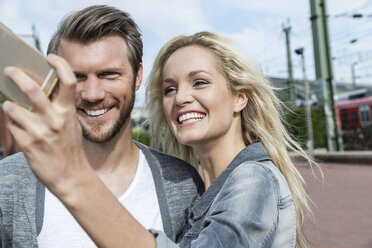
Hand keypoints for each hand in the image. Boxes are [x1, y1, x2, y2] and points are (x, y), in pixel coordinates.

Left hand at [2, 54, 88, 195]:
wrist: (70, 176)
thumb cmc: (70, 148)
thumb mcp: (71, 125)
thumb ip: (59, 109)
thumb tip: (43, 92)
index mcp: (68, 112)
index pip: (67, 81)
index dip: (59, 64)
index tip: (50, 57)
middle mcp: (55, 120)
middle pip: (32, 89)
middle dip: (16, 76)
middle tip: (9, 70)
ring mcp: (40, 132)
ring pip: (13, 108)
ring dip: (10, 106)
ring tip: (12, 108)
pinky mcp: (28, 145)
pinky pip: (12, 127)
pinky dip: (14, 125)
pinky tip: (21, 130)